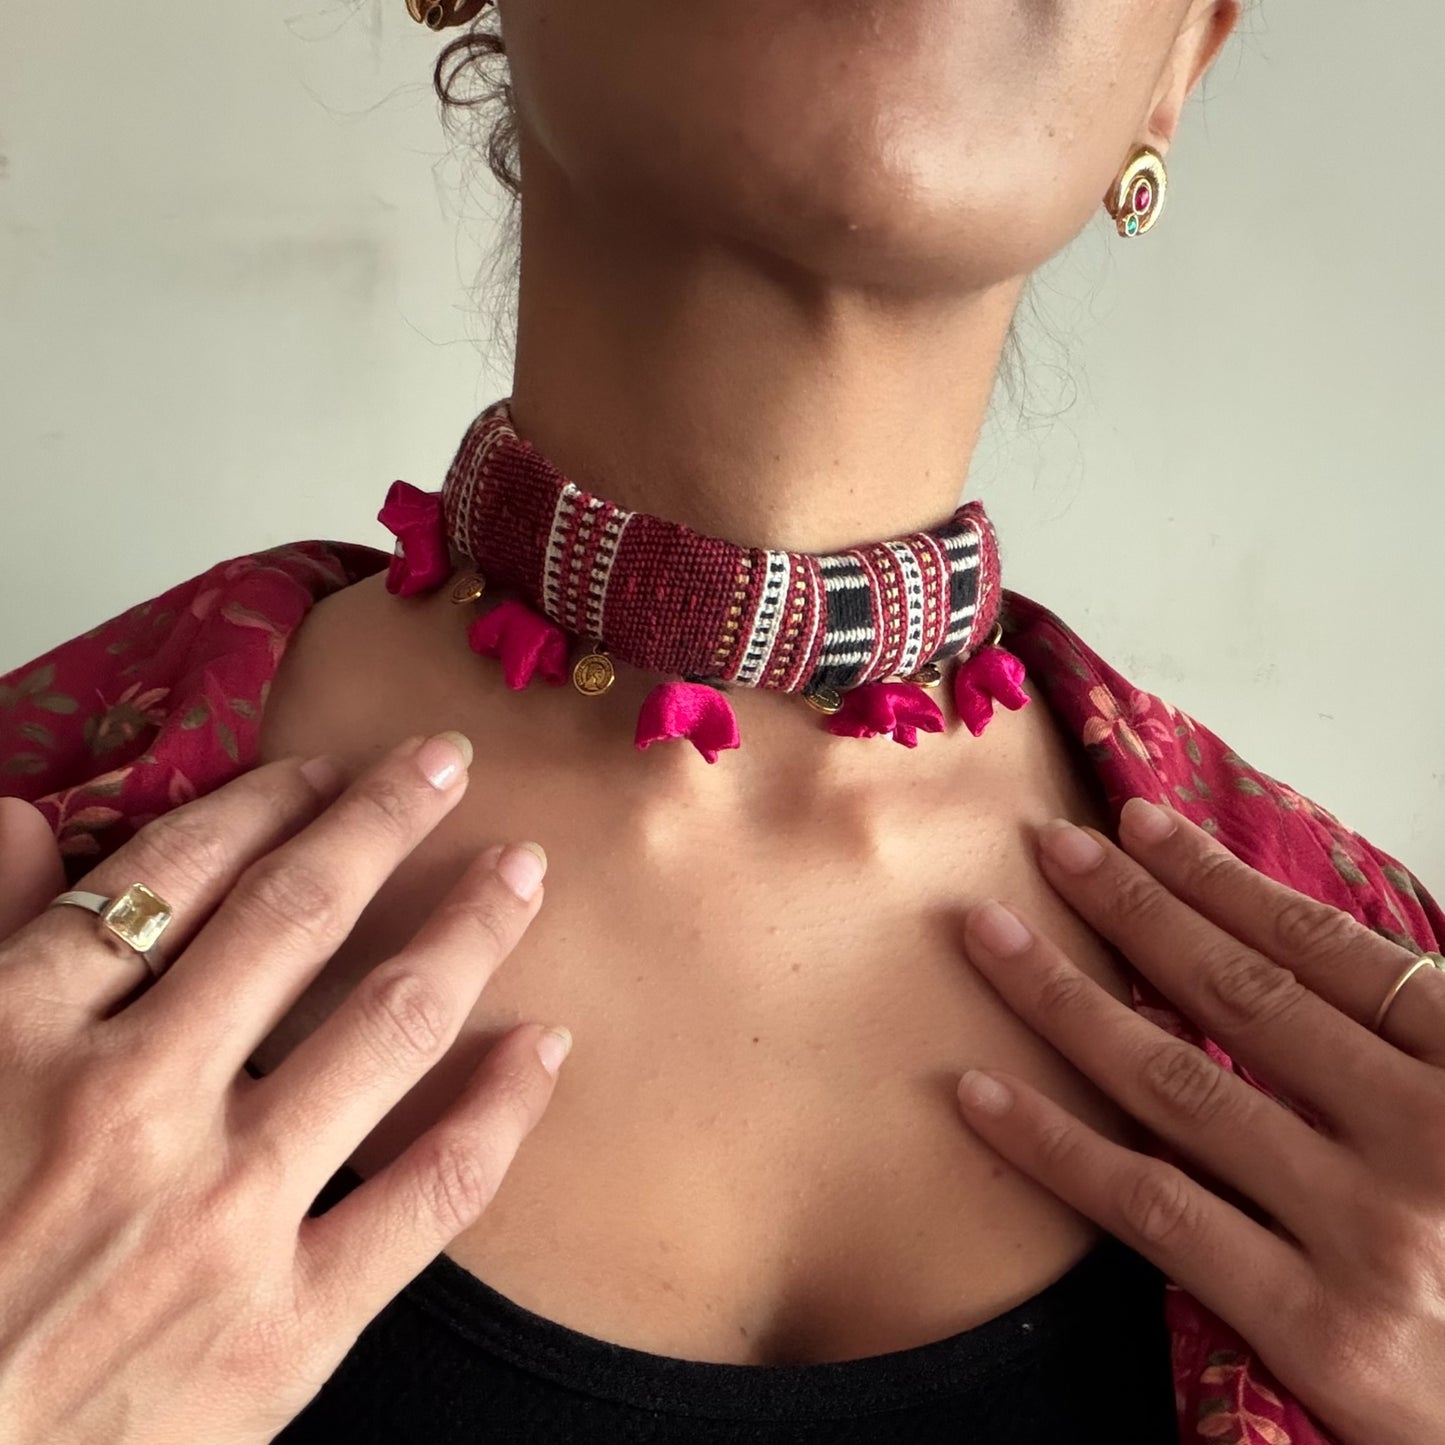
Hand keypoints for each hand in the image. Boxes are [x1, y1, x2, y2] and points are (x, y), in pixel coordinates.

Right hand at [0, 734, 568, 1444]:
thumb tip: (28, 823)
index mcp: (20, 1040)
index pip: (171, 877)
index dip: (261, 805)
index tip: (321, 773)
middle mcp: (134, 1107)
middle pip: (296, 916)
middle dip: (384, 819)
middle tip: (448, 763)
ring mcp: (222, 1217)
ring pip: (390, 1025)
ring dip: (469, 930)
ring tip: (522, 872)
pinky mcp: (286, 1329)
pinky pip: (432, 1192)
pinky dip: (502, 1109)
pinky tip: (544, 1046)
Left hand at [955, 798, 1444, 1444]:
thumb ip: (1401, 1051)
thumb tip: (1279, 959)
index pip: (1323, 948)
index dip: (1219, 880)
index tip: (1139, 827)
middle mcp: (1427, 1135)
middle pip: (1240, 994)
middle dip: (1132, 909)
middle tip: (1050, 850)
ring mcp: (1372, 1232)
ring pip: (1179, 1083)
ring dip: (1067, 998)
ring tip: (991, 938)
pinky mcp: (1323, 1328)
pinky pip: (1157, 1210)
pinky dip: (1057, 1146)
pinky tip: (982, 1094)